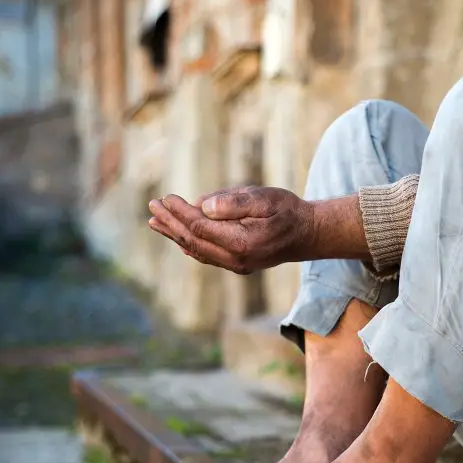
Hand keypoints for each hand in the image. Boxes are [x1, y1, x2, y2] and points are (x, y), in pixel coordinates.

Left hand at [147, 186, 313, 274]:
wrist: (310, 234)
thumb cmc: (288, 211)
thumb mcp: (265, 198)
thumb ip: (235, 202)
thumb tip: (202, 206)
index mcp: (241, 242)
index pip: (200, 227)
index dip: (179, 212)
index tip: (166, 197)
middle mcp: (236, 259)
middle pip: (193, 241)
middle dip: (170, 223)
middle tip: (152, 207)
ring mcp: (236, 265)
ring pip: (197, 250)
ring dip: (175, 235)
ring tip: (155, 222)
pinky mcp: (238, 264)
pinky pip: (207, 256)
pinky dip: (189, 245)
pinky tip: (178, 238)